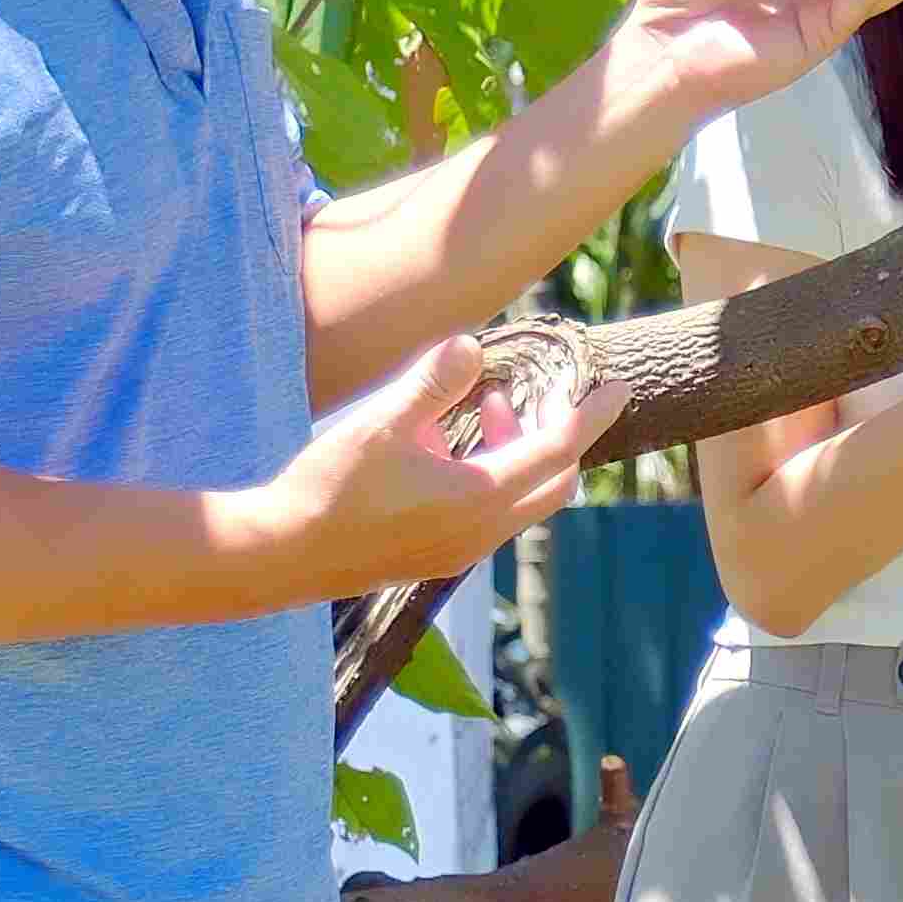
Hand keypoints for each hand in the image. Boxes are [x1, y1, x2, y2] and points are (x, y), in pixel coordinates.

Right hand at [270, 325, 605, 600]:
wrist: (281, 556)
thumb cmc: (329, 488)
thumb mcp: (381, 424)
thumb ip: (433, 383)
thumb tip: (474, 344)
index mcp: (479, 498)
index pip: (558, 449)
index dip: (590, 413)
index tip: (620, 386)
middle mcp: (481, 533)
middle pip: (553, 481)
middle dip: (556, 433)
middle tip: (541, 392)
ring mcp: (460, 551)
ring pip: (521, 499)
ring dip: (518, 452)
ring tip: (485, 406)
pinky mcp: (437, 557)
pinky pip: (491, 514)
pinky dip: (492, 476)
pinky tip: (445, 447)